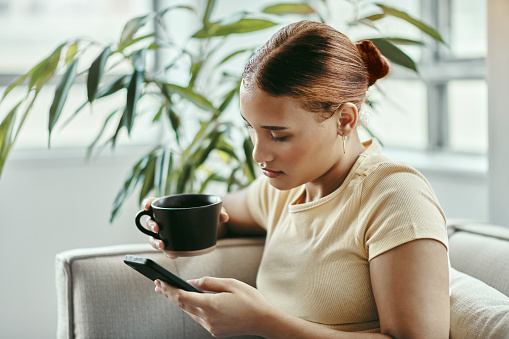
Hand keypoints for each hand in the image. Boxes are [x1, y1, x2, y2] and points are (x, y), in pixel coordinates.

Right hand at [142, 197, 229, 258]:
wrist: (211, 226)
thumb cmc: (208, 214)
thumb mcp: (213, 210)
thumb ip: (219, 211)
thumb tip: (224, 217)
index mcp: (171, 206)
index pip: (154, 202)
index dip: (148, 203)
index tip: (148, 206)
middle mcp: (165, 220)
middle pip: (150, 221)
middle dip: (150, 225)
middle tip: (157, 228)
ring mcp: (167, 232)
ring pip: (154, 237)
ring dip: (154, 242)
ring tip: (162, 245)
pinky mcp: (173, 244)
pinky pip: (166, 249)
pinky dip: (167, 252)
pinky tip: (172, 255)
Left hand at [154, 277, 275, 337]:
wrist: (263, 320)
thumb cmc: (250, 300)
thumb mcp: (231, 284)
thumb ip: (209, 282)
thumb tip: (191, 282)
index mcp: (211, 305)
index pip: (183, 296)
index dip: (169, 289)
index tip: (160, 282)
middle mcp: (208, 319)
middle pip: (182, 306)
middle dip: (169, 294)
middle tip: (158, 285)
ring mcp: (211, 327)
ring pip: (189, 313)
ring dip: (179, 302)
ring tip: (170, 292)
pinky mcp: (214, 331)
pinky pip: (198, 318)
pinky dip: (192, 309)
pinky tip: (189, 302)